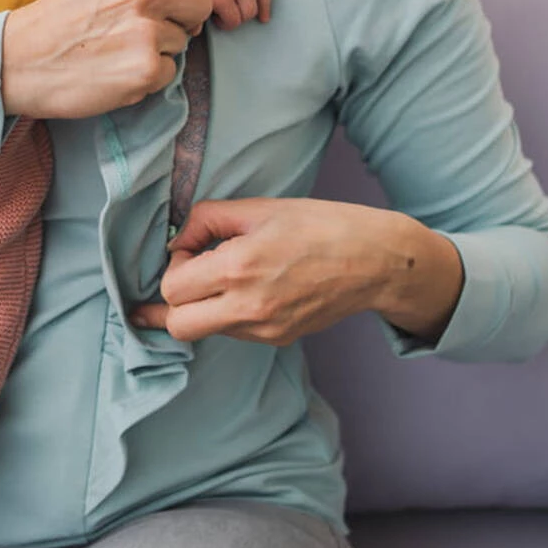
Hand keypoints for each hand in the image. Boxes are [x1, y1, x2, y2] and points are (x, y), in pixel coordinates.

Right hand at [2, 0, 211, 118]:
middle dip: (184, 23)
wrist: (16, 60)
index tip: (159, 14)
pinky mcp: (146, 69)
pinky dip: (147, 79)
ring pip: (181, 44)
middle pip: (200, 6)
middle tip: (154, 36)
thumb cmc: (54, 22)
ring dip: (158, 53)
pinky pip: (168, 74)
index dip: (177, 1)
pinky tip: (115, 74)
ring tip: (118, 55)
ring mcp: (148, 31)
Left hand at [131, 197, 462, 345]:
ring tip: (230, 277)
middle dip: (174, 303)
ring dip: (203, 308)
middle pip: (178, 326)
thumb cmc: (318, 225)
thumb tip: (176, 244)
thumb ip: (205, 221)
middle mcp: (249, 306)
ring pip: (206, 332)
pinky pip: (235, 333)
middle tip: (193, 276)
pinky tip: (253, 288)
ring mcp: (265, 329)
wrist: (374, 261)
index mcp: (239, 267)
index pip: (172, 289)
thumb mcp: (257, 209)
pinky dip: (230, 314)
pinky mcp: (279, 339)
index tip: (190, 251)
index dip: (173, 268)